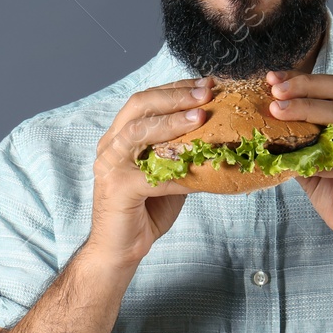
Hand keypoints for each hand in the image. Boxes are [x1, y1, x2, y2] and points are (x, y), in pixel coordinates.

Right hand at [89, 76, 215, 264]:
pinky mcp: (117, 188)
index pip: (149, 99)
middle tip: (206, 92)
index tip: (207, 83)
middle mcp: (111, 144)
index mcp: (121, 135)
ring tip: (200, 115)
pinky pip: (151, 173)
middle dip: (175, 95)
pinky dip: (178, 170)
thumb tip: (222, 132)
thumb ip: (184, 151)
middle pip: (140, 105)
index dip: (178, 88)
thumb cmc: (148, 210)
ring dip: (172, 120)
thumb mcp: (170, 172)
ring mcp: (110, 165)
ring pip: (139, 130)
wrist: (121, 250)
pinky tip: (199, 170)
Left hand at [265, 69, 332, 259]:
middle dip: (305, 85)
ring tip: (277, 110)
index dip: (303, 80)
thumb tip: (265, 132)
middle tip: (274, 88)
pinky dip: (311, 156)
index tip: (272, 78)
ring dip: (306, 109)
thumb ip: (299, 148)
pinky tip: (288, 159)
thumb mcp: (315, 168)